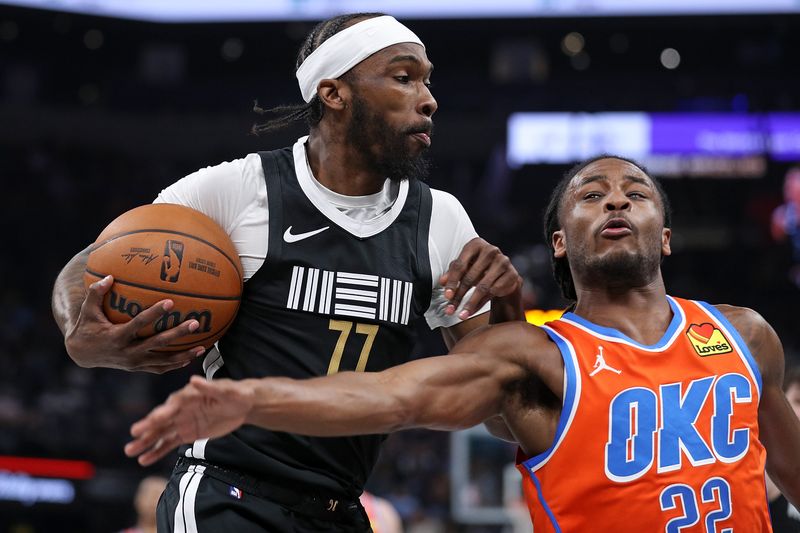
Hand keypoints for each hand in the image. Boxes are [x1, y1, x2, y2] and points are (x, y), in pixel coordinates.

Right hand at [65, 275, 205, 372]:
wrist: (82, 354)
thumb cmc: (87, 326)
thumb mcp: (88, 310)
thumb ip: (96, 292)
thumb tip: (109, 276)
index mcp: (117, 336)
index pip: (139, 323)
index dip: (155, 313)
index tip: (171, 302)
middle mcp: (127, 352)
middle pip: (157, 343)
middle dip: (178, 334)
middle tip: (196, 324)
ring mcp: (134, 362)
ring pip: (163, 360)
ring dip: (184, 355)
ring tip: (202, 348)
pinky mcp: (137, 368)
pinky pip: (160, 368)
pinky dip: (175, 364)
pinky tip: (191, 358)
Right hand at [125, 376, 252, 465]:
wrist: (243, 404)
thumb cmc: (235, 393)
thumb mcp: (226, 390)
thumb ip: (210, 387)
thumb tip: (194, 380)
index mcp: (188, 396)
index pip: (172, 404)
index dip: (163, 412)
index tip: (151, 421)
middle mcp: (181, 409)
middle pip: (162, 419)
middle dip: (147, 428)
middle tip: (133, 436)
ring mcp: (182, 422)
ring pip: (161, 433)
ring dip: (146, 442)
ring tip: (130, 452)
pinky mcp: (187, 434)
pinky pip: (169, 444)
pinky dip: (157, 452)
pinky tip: (144, 460)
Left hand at [440, 238, 521, 319]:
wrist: (503, 273)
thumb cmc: (480, 268)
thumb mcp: (465, 267)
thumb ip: (453, 273)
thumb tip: (442, 282)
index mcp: (476, 244)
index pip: (460, 265)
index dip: (452, 282)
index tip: (447, 296)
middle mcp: (491, 250)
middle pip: (470, 277)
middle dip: (459, 296)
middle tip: (450, 309)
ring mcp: (503, 262)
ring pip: (483, 287)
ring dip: (470, 304)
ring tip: (461, 315)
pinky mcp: (512, 274)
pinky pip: (494, 292)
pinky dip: (482, 303)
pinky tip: (473, 310)